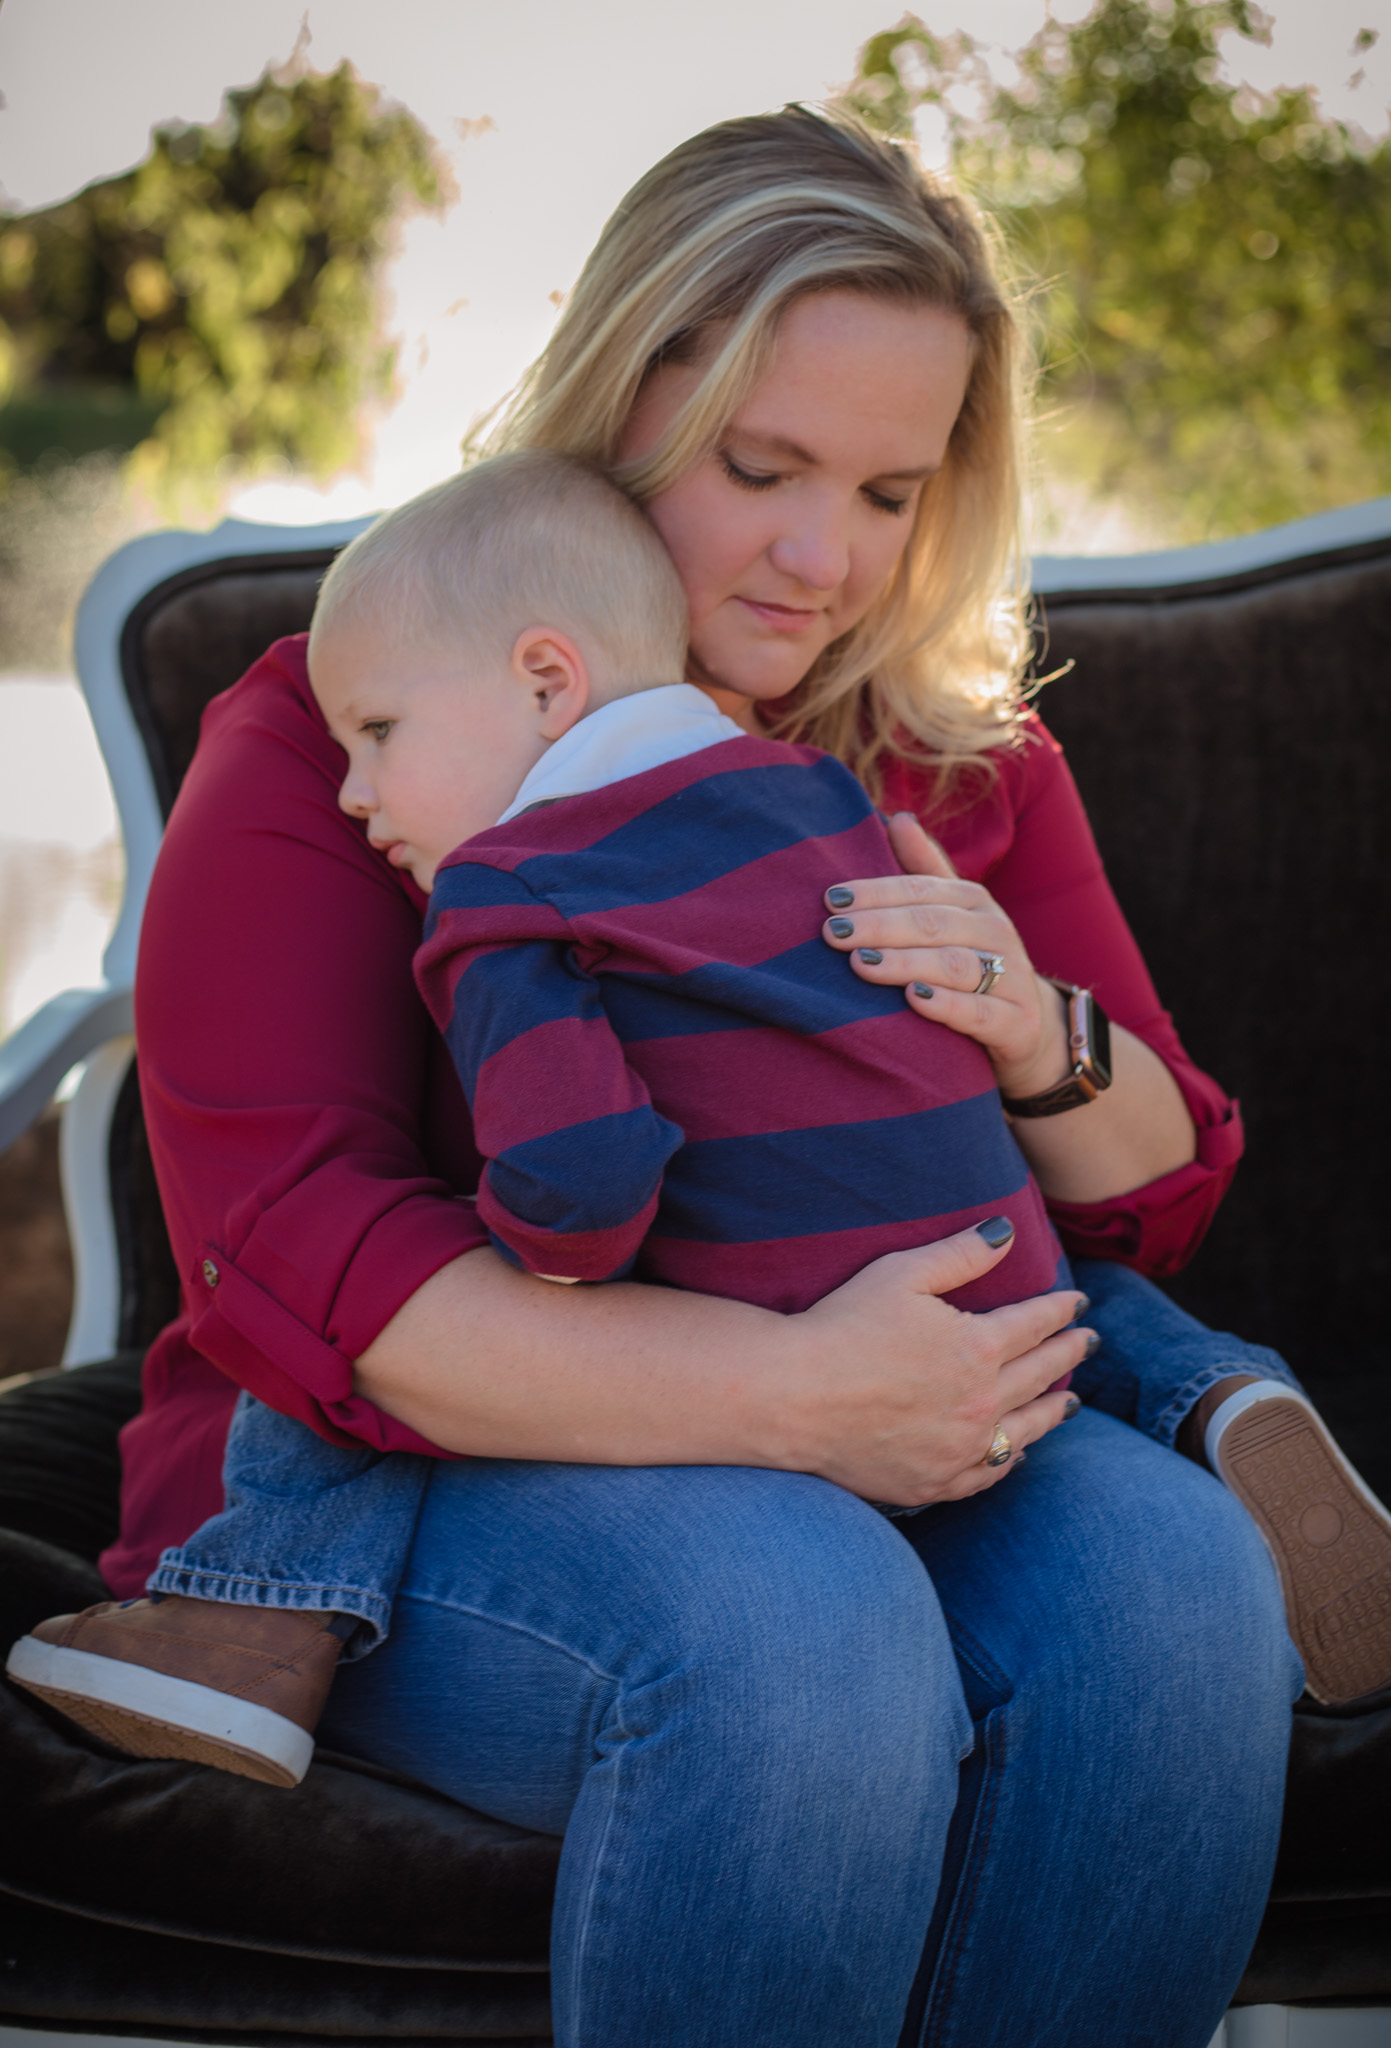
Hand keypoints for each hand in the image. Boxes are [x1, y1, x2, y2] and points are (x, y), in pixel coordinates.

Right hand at [776, 1220, 1089, 1506]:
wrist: (793, 1398)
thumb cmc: (842, 1326)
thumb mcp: (902, 1274)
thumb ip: (961, 1254)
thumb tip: (1007, 1231)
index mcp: (977, 1347)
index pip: (1036, 1324)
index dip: (1061, 1310)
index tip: (1078, 1303)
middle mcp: (980, 1402)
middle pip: (1040, 1374)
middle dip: (1069, 1353)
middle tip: (1088, 1342)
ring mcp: (960, 1448)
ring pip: (1025, 1429)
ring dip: (1052, 1410)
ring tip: (1070, 1402)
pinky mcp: (934, 1481)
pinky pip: (988, 1472)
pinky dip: (1011, 1459)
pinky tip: (1018, 1451)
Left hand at [821, 811, 1071, 1098]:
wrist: (1024, 1023)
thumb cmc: (971, 959)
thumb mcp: (951, 913)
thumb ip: (923, 869)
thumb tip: (898, 818)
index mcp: (974, 900)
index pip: (920, 890)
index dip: (874, 893)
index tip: (830, 900)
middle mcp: (995, 932)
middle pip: (932, 924)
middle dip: (879, 926)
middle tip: (833, 933)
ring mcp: (1010, 977)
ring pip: (953, 964)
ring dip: (904, 962)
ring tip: (861, 963)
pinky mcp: (1016, 1021)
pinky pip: (978, 1011)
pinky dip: (946, 1005)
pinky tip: (914, 999)